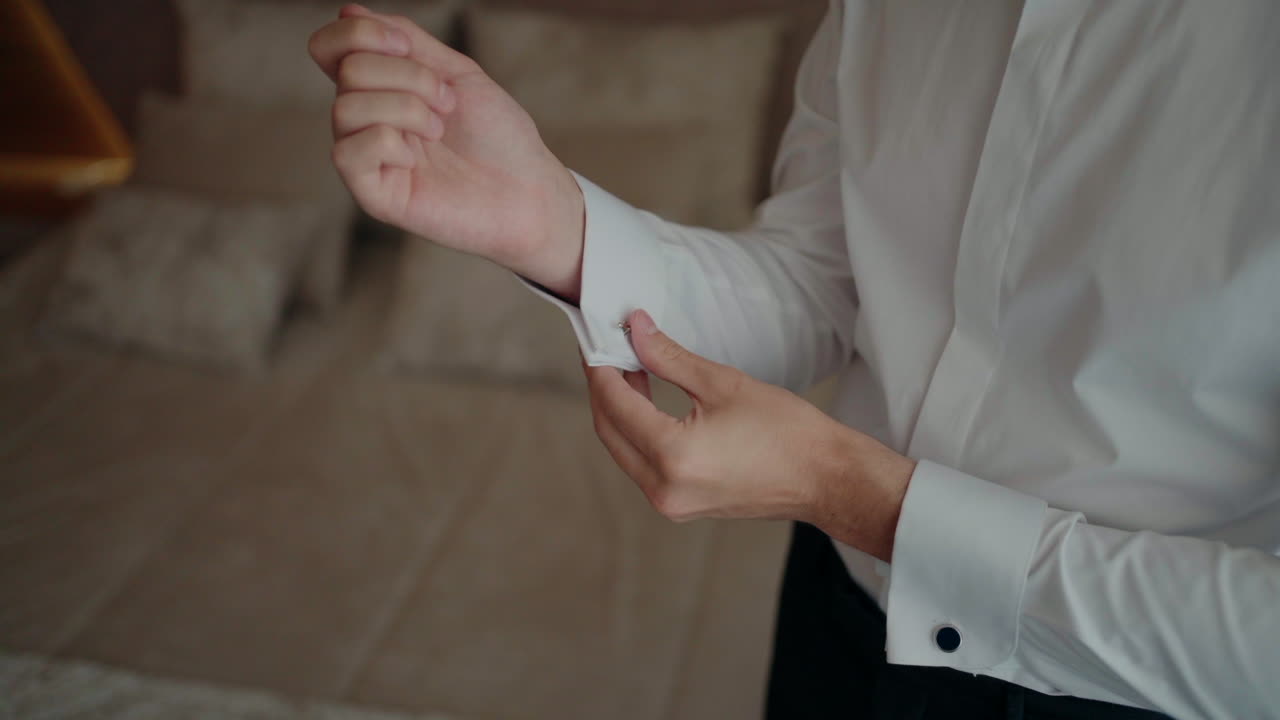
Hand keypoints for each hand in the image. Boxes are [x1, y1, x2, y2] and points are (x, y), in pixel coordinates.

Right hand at [308, 4, 584, 297]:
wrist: (529, 190)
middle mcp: (366, 121)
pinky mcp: (373, 194)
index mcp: (381, 89)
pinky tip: (417, 158)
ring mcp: (367, 159)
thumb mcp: (457, 73)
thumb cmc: (499, 136)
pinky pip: (347, 153)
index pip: (331, 47)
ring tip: (439, 130)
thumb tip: (349, 10)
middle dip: (408, 75)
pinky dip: (388, 143)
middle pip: (348, 70)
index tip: (407, 45)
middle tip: (448, 103)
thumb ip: (407, 41)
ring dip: (406, 108)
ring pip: (345, 108)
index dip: (360, 32)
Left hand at [583, 310, 914, 561]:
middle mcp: (663, 488)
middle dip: (605, 388)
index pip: (615, 404)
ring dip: (621, 411)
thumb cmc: (787, 432)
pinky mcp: (682, 507)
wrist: (825, 478)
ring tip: (630, 369)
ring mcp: (671, 504)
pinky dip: (639, 433)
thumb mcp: (722, 383)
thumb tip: (635, 328)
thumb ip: (668, 357)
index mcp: (671, 457)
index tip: (599, 339)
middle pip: (610, 431)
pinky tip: (649, 402)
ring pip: (624, 450)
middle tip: (609, 351)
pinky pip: (644, 466)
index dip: (602, 368)